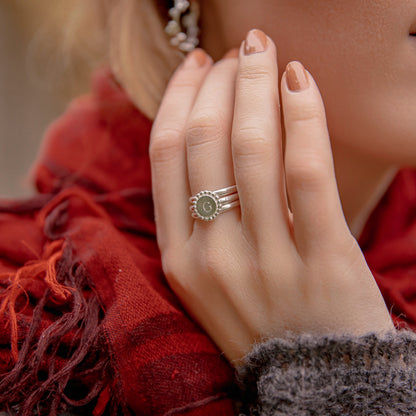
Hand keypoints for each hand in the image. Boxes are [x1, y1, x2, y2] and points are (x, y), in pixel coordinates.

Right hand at [149, 29, 393, 364]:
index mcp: (178, 257)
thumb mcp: (211, 278)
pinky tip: (301, 83)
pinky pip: (307, 173)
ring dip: (257, 85)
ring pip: (252, 148)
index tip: (197, 66)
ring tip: (266, 53)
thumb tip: (211, 137)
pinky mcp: (320, 260)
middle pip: (204, 141)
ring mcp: (264, 259)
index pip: (165, 156)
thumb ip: (203, 217)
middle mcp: (212, 255)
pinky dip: (304, 117)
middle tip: (241, 50)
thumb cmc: (262, 321)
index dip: (178, 99)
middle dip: (220, 82)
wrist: (313, 381)